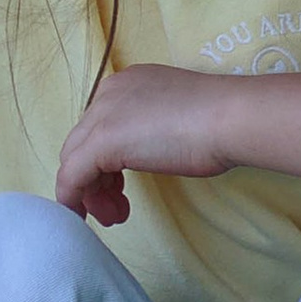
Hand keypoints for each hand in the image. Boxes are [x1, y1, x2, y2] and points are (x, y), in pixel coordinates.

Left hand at [55, 64, 235, 225]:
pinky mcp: (101, 140)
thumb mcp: (173, 121)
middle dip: (95, 181)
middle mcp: (108, 92)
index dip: (105, 162)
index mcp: (128, 84)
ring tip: (115, 216)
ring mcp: (103, 114)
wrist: (228, 118)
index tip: (120, 187)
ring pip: (75, 160)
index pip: (100, 126)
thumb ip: (149, 131)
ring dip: (91, 194)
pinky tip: (85, 217)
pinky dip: (73, 199)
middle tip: (116, 209)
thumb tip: (143, 152)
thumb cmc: (216, 122)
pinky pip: (72, 177)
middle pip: (83, 143)